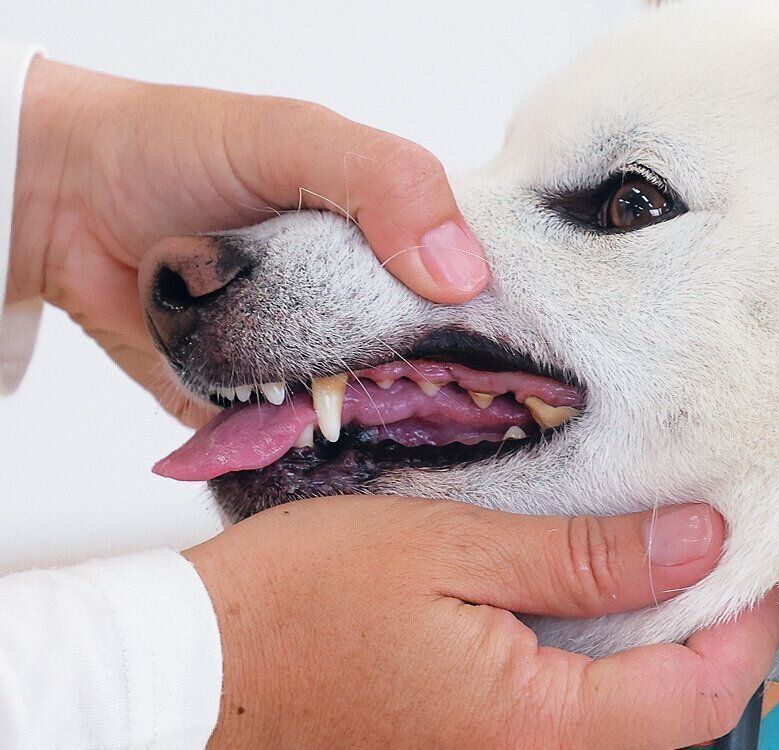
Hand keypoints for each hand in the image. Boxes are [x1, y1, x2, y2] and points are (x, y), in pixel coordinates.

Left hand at [10, 59, 488, 424]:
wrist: (67, 200)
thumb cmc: (183, 150)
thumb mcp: (296, 139)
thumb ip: (386, 185)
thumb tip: (462, 278)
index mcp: (391, 244)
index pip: (473, 300)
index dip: (504, 336)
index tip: (522, 378)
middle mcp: (362, 308)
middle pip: (430, 373)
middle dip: (444, 401)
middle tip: (451, 419)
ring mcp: (313, 364)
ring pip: (371, 421)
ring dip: (380, 437)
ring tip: (389, 446)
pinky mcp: (260, 412)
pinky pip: (299, 452)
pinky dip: (312, 464)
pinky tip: (333, 466)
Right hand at [184, 497, 778, 748]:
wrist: (204, 665)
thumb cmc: (305, 600)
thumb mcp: (452, 549)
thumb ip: (583, 556)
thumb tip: (698, 542)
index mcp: (533, 725)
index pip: (695, 695)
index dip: (748, 628)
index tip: (766, 561)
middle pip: (674, 725)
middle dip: (716, 645)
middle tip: (726, 560)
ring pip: (626, 730)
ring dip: (664, 660)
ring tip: (671, 575)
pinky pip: (570, 729)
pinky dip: (606, 675)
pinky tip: (596, 615)